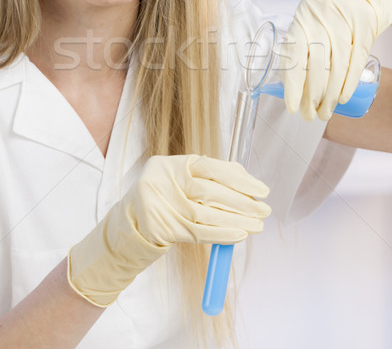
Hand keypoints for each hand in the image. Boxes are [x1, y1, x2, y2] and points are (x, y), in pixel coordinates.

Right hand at [67, 154, 269, 305]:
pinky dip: (221, 235)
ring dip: (237, 221)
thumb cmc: (169, 195)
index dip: (240, 179)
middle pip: (211, 192)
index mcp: (174, 163)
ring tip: (257, 225)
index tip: (261, 190)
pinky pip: (198, 232)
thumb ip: (212, 177)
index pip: (213, 168)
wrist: (134, 219)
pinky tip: (239, 235)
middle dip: (243, 203)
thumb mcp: (185, 178)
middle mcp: (166, 180)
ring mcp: (163, 204)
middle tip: (264, 210)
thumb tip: (248, 183)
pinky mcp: (163, 227)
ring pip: (207, 214)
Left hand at [282, 0, 391, 120]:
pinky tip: (341, 98)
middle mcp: (322, 20)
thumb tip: (290, 82)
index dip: (293, 85)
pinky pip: (355, 61)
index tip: (292, 107)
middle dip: (312, 96)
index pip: (294, 56)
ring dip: (330, 95)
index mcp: (303, 18)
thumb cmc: (331, 8)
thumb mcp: (310, 18)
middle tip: (310, 115)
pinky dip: (348, 83)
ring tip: (325, 113)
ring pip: (336, 67)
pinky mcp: (365, 28)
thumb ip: (301, 43)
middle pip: (316, 66)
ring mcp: (345, 23)